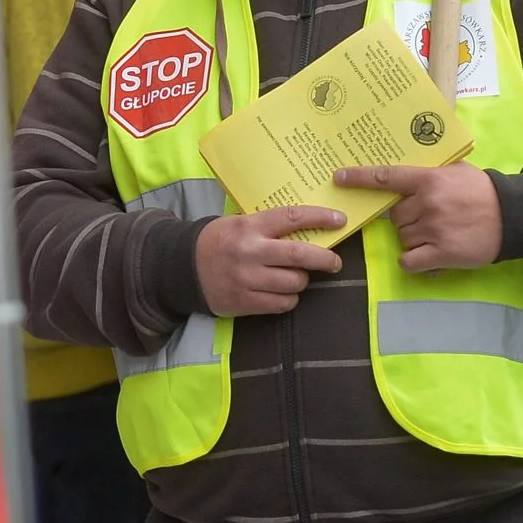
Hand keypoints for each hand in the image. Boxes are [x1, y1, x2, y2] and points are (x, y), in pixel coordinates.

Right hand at [195, 208, 344, 316]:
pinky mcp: (245, 302)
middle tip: (334, 262)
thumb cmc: (218, 241)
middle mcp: (250, 252)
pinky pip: (283, 303)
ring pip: (295, 283)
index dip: (320, 218)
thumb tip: (310, 229)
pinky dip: (289, 298)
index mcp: (250, 227)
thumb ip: (269, 226)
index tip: (339, 220)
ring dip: (302, 280)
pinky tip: (282, 291)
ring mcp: (248, 279)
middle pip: (300, 256)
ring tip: (296, 276)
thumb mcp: (239, 223)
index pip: (292, 218)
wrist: (183, 268)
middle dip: (325, 259)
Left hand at [337, 163, 503, 271]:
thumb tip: (407, 168)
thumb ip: (431, 170)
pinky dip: (414, 261)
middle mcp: (427, 203)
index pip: (387, 177)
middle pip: (396, 217)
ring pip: (403, 238)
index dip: (360, 178)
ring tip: (438, 233)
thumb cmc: (483, 190)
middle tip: (430, 218)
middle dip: (407, 219)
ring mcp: (433, 229)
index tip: (339, 178)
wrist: (513, 215)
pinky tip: (427, 255)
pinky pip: (410, 260)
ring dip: (414, 239)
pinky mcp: (441, 253)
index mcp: (429, 179)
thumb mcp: (457, 170)